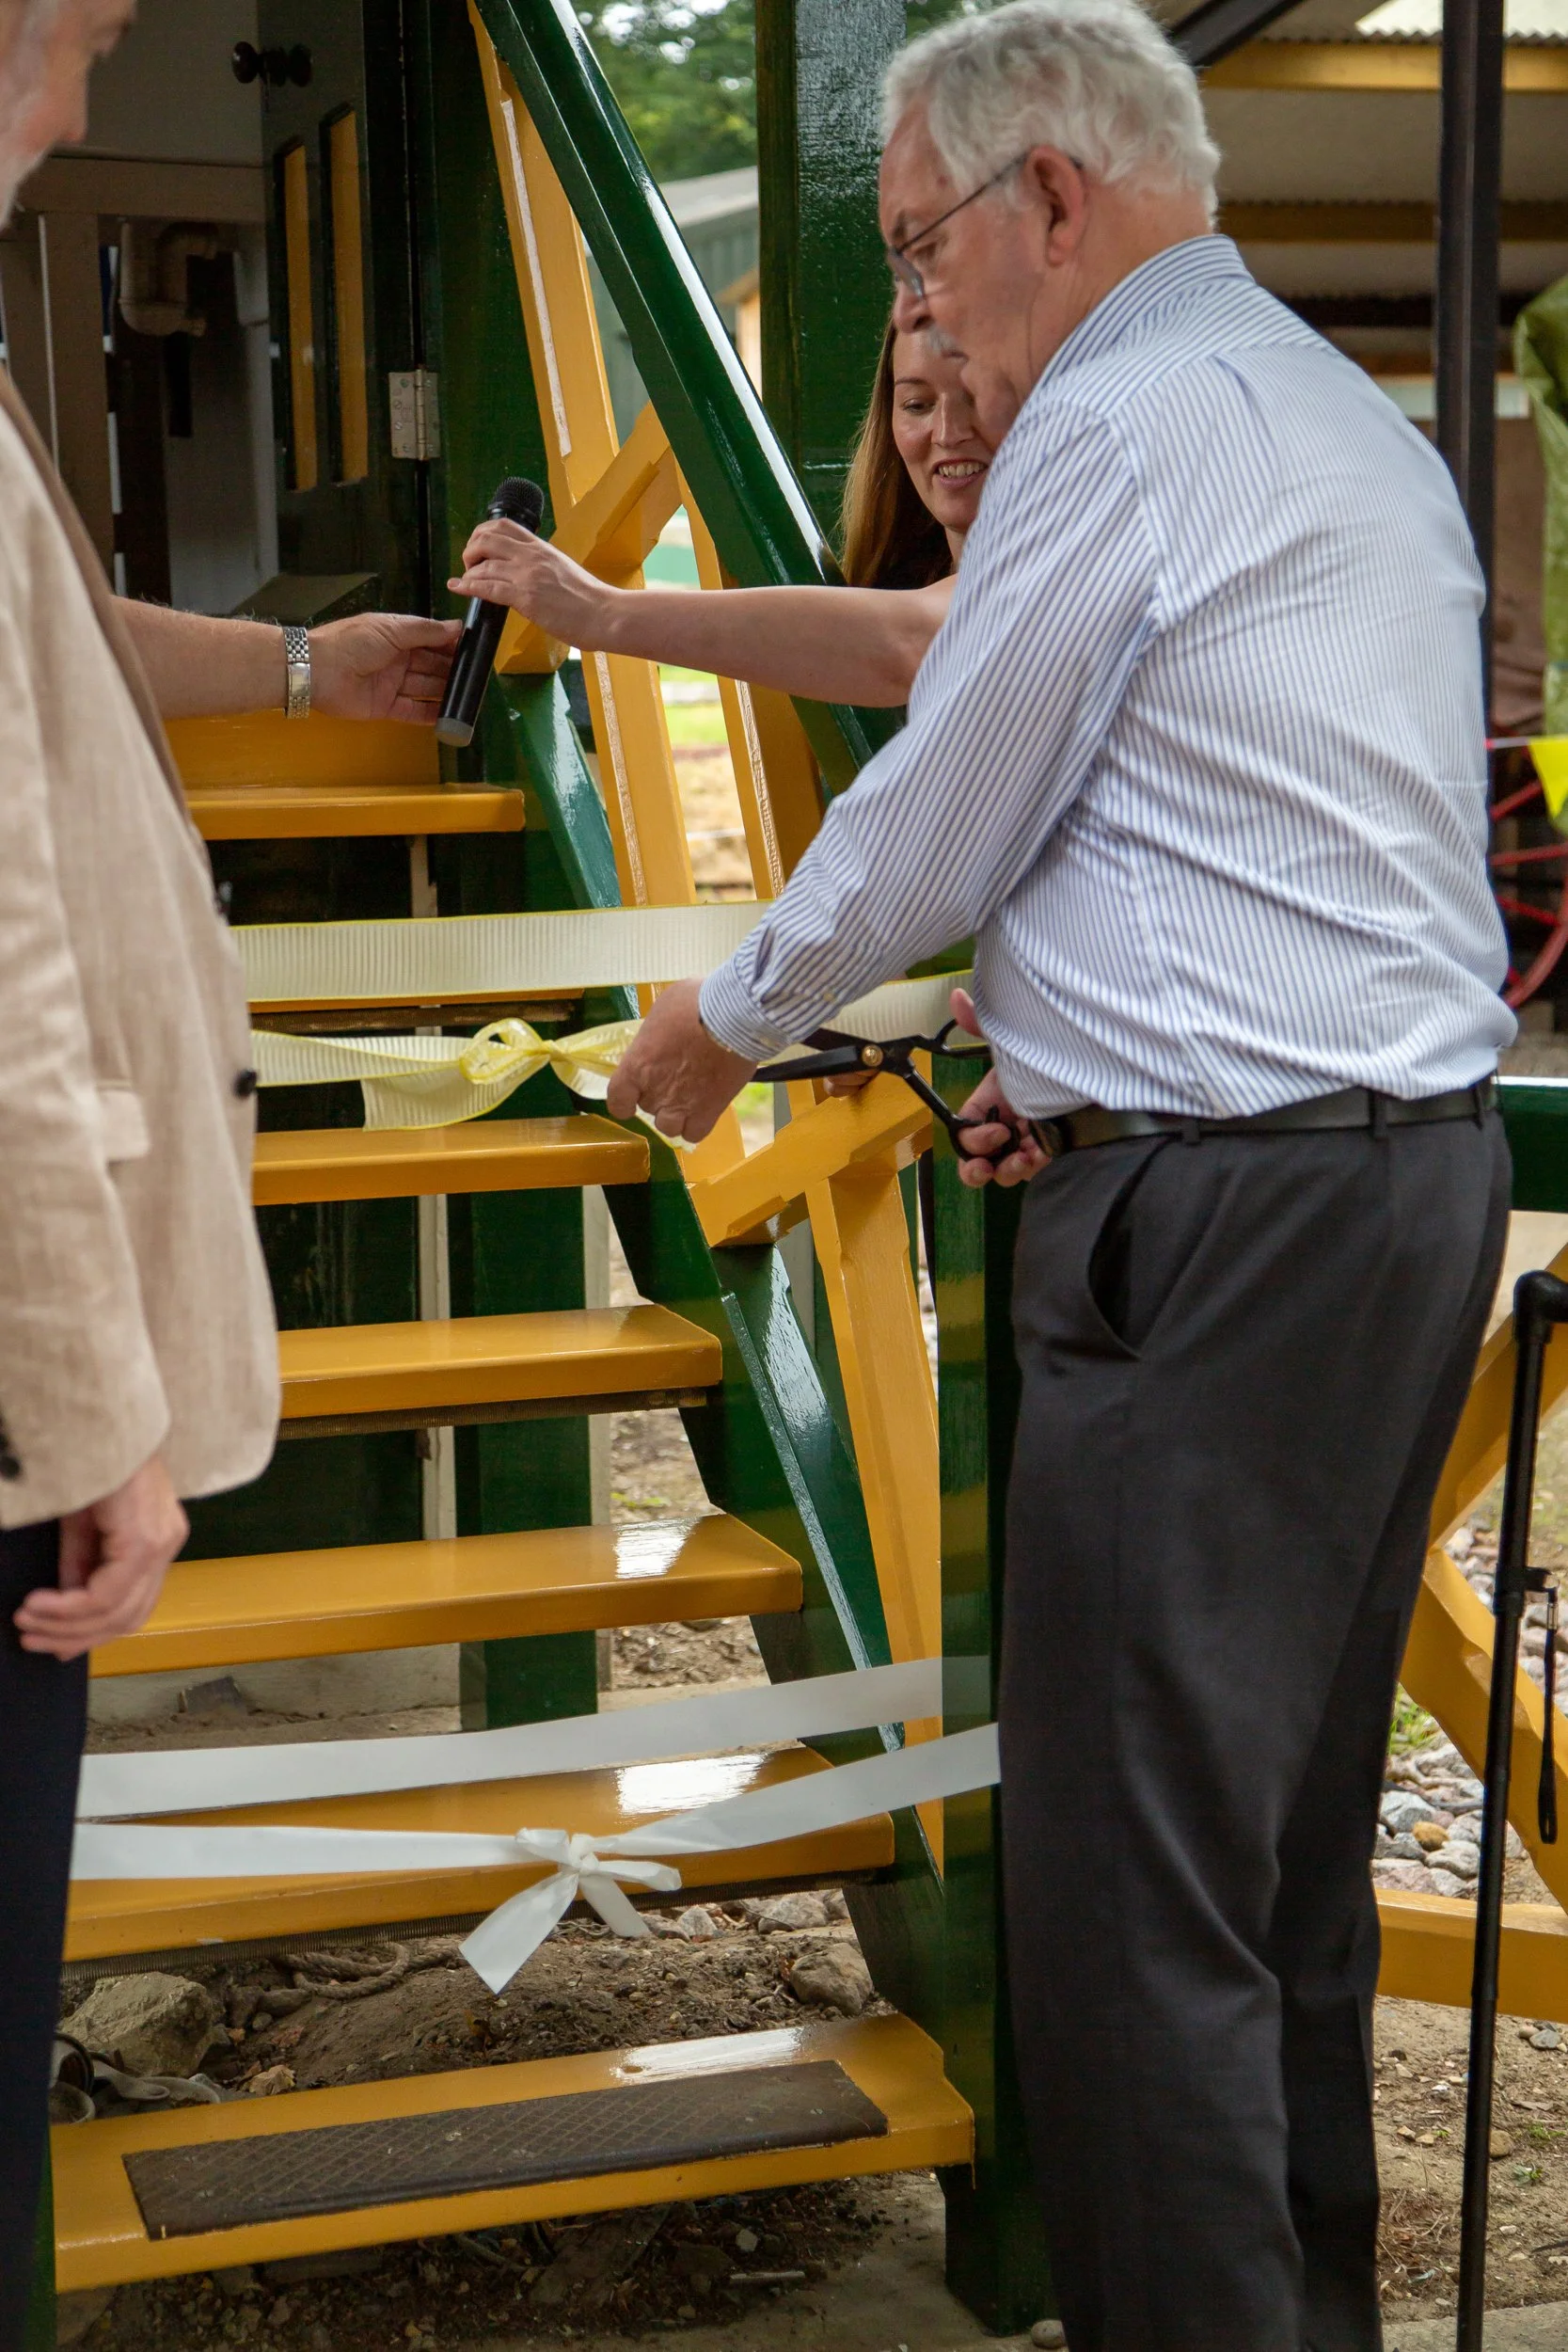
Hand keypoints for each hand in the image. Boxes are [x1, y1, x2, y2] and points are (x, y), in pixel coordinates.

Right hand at [13, 1455, 187, 1661]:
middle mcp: (166, 1542)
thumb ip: (81, 1562)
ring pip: (118, 1611)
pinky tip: (38, 1604)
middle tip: (32, 1639)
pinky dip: (69, 1607)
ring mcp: (160, 1542)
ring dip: (66, 1625)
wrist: (100, 1417)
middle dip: (75, 1635)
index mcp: (157, 1537)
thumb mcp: (83, 1520)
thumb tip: (68, 1605)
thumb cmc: (93, 1456)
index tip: (53, 1643)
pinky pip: (107, 1593)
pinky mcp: (145, 1539)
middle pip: (128, 1616)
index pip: (133, 1604)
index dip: (92, 1632)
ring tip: (26, 1623)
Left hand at [310, 613, 461, 724]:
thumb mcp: (392, 628)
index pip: (431, 640)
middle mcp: (396, 659)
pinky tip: (450, 715)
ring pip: (425, 688)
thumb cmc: (354, 642)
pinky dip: (430, 714)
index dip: (451, 645)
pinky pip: (413, 711)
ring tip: (470, 695)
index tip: (474, 650)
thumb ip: (426, 630)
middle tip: (477, 676)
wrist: (319, 670)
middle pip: (431, 665)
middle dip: (452, 670)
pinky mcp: (386, 707)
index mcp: (397, 635)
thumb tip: (457, 627)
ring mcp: (391, 684)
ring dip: (446, 691)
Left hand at [448, 519, 618, 649]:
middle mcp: (531, 556)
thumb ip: (541, 566)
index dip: (482, 532)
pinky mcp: (526, 597)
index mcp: (541, 547)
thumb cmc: (590, 599)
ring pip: (484, 563)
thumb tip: (527, 573)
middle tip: (470, 564)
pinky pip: (488, 587)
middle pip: (486, 537)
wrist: (605, 614)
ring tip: (465, 580)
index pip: (504, 525)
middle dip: (471, 549)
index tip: (478, 547)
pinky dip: (469, 586)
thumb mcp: (563, 570)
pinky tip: (460, 588)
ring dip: (469, 571)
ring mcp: (528, 575)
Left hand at [606, 980, 754, 1142]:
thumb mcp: (664, 1008)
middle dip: (657, 1096)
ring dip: (673, 1115)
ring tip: (686, 1099)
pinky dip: (695, 1126)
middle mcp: (655, 1091)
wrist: (734, 1017)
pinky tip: (702, 1111)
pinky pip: (694, 1133)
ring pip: (668, 1126)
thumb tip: (664, 1032)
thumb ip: (656, 1031)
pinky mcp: (709, 1111)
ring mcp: (682, 1105)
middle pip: (647, 1107)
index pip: (617, 1098)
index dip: (623, 1101)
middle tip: (673, 1078)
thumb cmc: (696, 1003)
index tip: (630, 1098)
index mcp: (637, 1065)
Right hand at [948, 987, 1047, 1189]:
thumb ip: (980, 1021)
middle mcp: (1006, 1123)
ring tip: (1028, 1157)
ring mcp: (1030, 1138)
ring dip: (1011, 1169)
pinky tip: (1047, 1154)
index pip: (966, 1133)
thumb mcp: (1012, 1036)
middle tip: (989, 1166)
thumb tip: (956, 996)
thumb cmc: (1053, 1046)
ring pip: (1008, 1171)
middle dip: (978, 1169)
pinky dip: (1037, 1166)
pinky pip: (1036, 1169)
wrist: (1097, 1058)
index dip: (973, 1140)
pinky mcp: (1055, 1148)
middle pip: (980, 1161)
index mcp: (990, 1102)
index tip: (997, 1130)